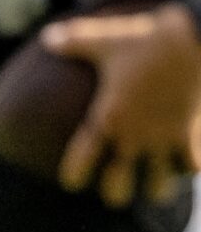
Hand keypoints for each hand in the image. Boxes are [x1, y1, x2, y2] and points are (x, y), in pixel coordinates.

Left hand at [45, 1, 200, 205]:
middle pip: (119, 185)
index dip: (75, 173)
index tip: (69, 184)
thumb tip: (46, 39)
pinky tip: (185, 168)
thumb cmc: (141, 42)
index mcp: (108, 117)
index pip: (84, 156)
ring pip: (158, 186)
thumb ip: (73, 43)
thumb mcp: (103, 41)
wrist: (189, 43)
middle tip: (113, 193)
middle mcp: (134, 136)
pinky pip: (191, 168)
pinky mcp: (191, 137)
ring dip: (155, 188)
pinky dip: (187, 170)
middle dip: (115, 193)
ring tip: (153, 189)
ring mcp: (164, 140)